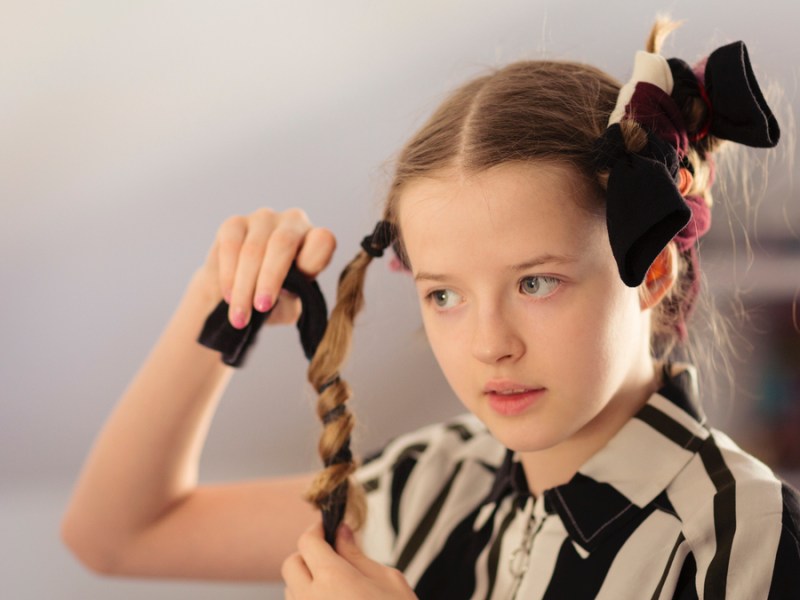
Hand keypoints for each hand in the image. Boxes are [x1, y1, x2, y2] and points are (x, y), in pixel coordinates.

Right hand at [200, 208, 335, 328]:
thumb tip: (283, 288)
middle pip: (282, 243)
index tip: (292, 293)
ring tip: (240, 314)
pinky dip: (228, 274)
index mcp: (317, 239)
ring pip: (253, 249)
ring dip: (245, 285)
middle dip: (269, 279)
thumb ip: (293, 295)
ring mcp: (263, 218)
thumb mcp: (291, 304)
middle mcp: (294, 221)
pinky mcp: (234, 223)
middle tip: (260, 308)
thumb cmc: (275, 299)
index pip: (323, 241)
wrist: (240, 295)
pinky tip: (229, 295)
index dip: (311, 263)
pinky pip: (230, 246)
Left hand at [282, 523, 416, 599]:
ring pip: (291, 590)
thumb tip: (342, 533)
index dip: (316, 530)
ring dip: (305, 580)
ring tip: (333, 582)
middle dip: (306, 553)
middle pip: (291, 564)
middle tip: (329, 552)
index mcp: (332, 578)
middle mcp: (311, 599)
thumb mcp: (387, 580)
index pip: (307, 542)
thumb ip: (357, 555)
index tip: (326, 526)